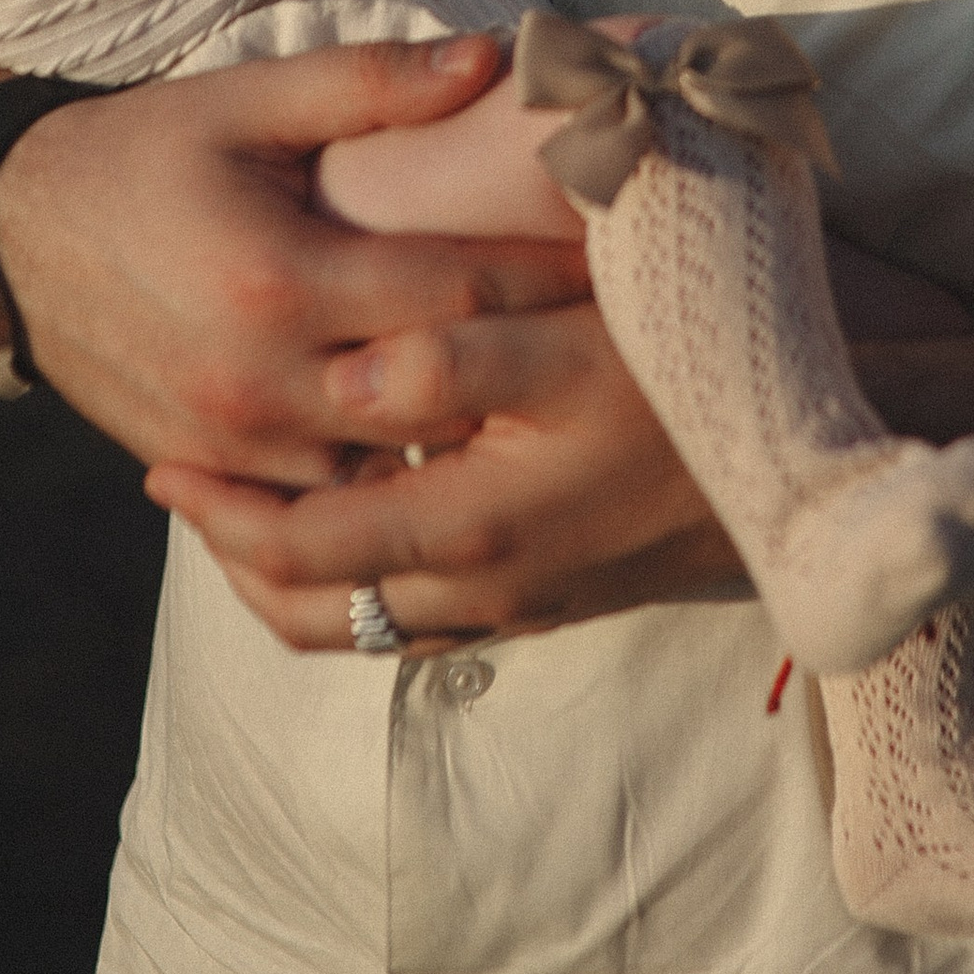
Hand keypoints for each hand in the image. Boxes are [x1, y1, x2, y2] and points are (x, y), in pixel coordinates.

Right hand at [0, 35, 590, 482]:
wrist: (11, 236)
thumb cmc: (145, 152)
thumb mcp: (249, 98)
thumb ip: (374, 81)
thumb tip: (495, 57)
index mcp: (281, 278)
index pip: (455, 297)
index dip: (546, 283)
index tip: (621, 262)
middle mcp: (261, 379)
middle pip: (439, 399)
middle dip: (524, 372)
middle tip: (616, 346)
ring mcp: (233, 443)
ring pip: (390, 473)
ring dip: (465, 441)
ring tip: (553, 405)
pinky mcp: (214, 473)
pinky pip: (329, 501)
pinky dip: (392, 479)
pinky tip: (456, 449)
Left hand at [145, 290, 735, 651]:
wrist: (810, 465)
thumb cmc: (691, 380)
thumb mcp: (567, 345)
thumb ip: (444, 360)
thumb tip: (336, 385)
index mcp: (471, 531)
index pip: (301, 550)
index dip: (219, 510)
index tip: (163, 457)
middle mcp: (484, 593)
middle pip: (311, 612)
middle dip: (233, 552)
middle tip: (181, 486)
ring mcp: (521, 608)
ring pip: (360, 628)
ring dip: (289, 575)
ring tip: (245, 506)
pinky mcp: (553, 600)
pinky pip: (417, 621)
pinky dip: (355, 583)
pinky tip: (356, 513)